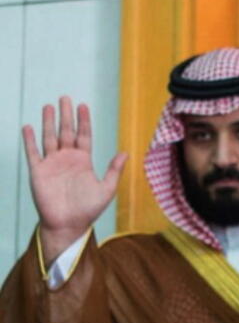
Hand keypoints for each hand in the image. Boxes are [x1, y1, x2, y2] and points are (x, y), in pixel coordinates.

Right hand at [22, 96, 126, 264]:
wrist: (69, 224)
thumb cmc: (88, 209)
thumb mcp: (107, 189)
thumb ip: (114, 170)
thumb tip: (125, 153)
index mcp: (83, 161)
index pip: (84, 136)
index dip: (84, 121)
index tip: (82, 105)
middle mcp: (67, 159)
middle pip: (66, 132)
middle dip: (66, 115)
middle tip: (65, 98)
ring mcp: (52, 164)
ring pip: (49, 138)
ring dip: (48, 122)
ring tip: (48, 106)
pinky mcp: (38, 172)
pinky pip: (33, 153)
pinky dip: (30, 140)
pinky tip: (29, 127)